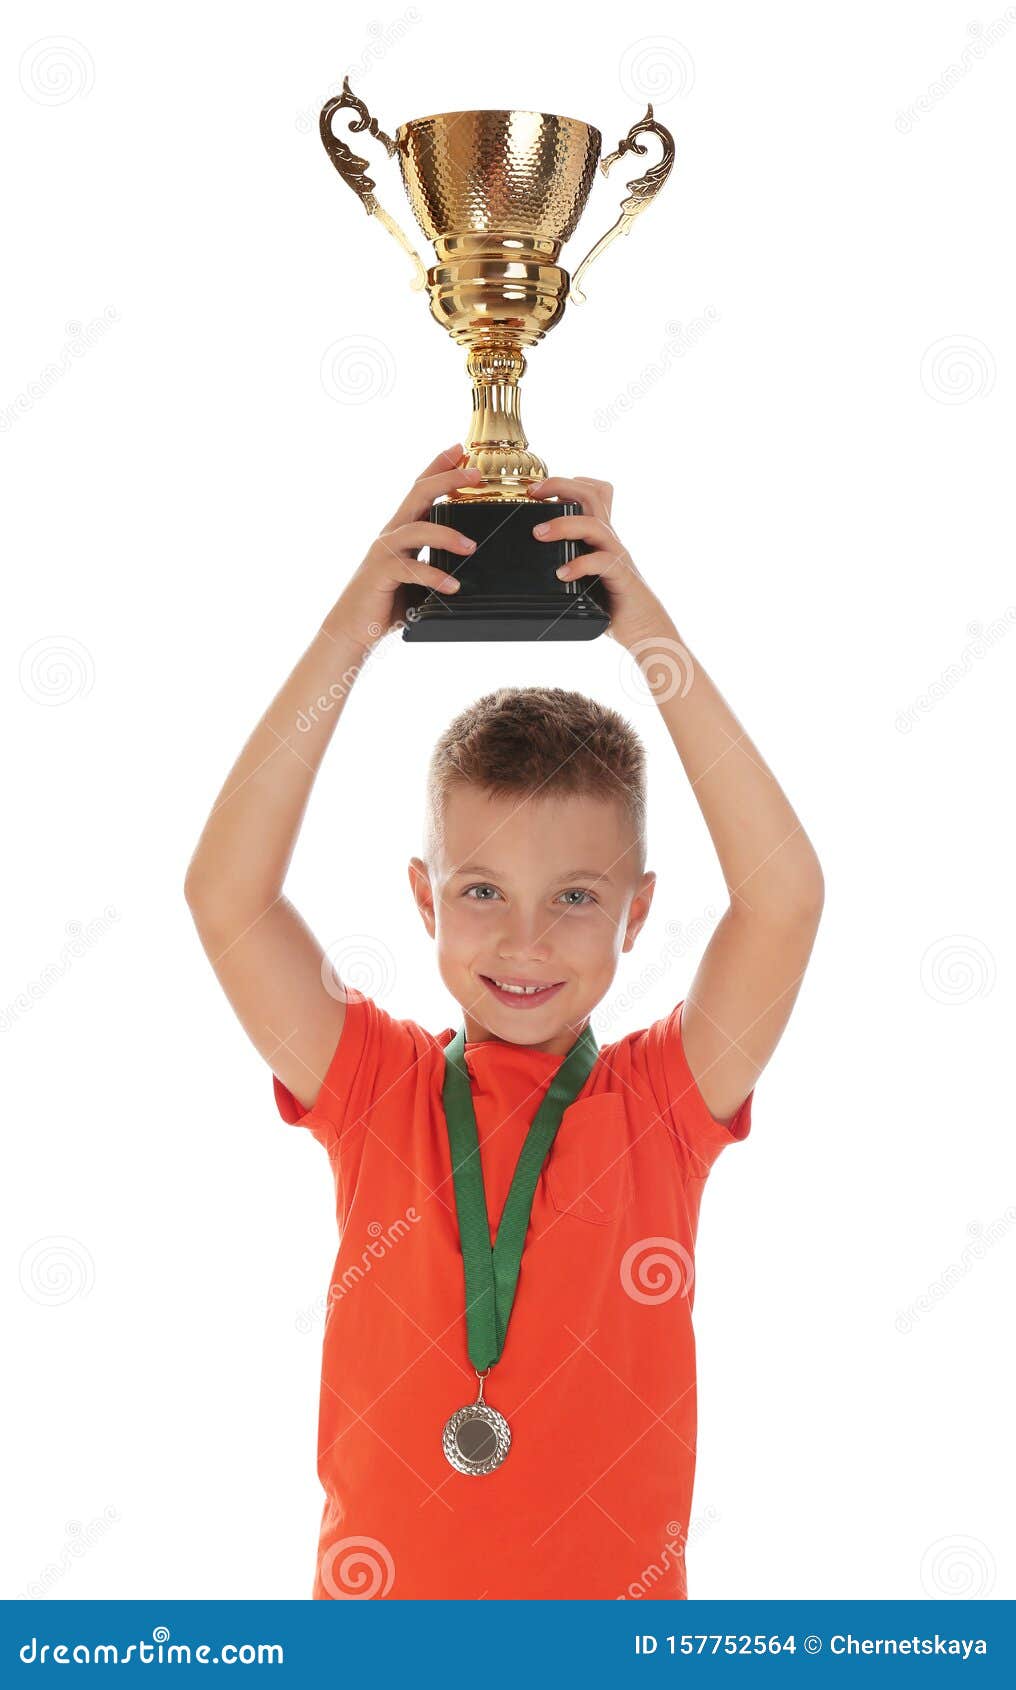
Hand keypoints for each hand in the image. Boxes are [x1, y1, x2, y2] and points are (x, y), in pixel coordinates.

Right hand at [325, 444, 482, 649]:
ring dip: (447, 535)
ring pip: (417, 529)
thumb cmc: (389, 603)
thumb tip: (475, 562)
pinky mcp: (381, 574)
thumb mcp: (420, 578)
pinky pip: (411, 569)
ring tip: (472, 547)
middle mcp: (392, 534)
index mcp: (402, 530)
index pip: (420, 489)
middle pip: (419, 494)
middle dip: (447, 479)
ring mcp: (385, 552)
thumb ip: (439, 564)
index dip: (438, 466)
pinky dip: (435, 577)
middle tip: (475, 474)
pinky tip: (454, 587)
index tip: (461, 449)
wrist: (353, 628)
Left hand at [525, 475, 665, 649]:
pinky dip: (580, 564)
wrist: (644, 629)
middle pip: (592, 494)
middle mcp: (610, 540)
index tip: (535, 490)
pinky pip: (603, 562)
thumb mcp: (585, 575)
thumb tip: (527, 561)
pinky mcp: (621, 577)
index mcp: (600, 536)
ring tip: (539, 534)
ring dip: (564, 524)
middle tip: (534, 494)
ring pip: (595, 524)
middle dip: (561, 486)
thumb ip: (567, 560)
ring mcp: (617, 556)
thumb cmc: (611, 604)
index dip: (565, 482)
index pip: (592, 492)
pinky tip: (562, 574)